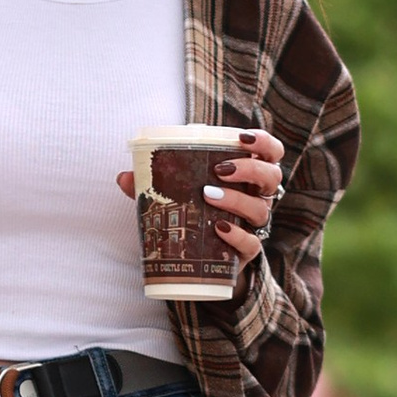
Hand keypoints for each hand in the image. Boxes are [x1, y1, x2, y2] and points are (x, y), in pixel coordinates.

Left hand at [113, 129, 284, 264]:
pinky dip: (236, 235)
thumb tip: (124, 177)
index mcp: (248, 175)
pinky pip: (252, 243)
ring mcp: (255, 225)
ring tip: (209, 195)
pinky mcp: (248, 251)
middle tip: (221, 169)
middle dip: (250, 169)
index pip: (271, 153)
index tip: (241, 138)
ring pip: (261, 208)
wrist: (203, 258)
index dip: (263, 142)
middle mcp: (258, 197)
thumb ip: (153, 184)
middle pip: (272, 177)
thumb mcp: (178, 193)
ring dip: (237, 199)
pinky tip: (218, 228)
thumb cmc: (196, 212)